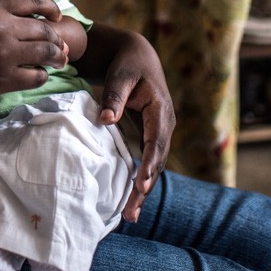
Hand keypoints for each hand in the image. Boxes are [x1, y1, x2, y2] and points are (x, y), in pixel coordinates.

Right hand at [0, 0, 69, 107]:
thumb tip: (22, 19)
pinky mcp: (4, 79)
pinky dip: (41, 75)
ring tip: (59, 59)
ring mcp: (5, 54)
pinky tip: (37, 74)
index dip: (50, 8)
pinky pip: (36, 76)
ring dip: (57, 57)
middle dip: (56, 38)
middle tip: (60, 45)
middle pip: (45, 30)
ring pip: (47, 53)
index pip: (34, 1)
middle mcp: (2, 27)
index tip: (56, 16)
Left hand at [87, 24, 174, 221]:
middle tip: (131, 211)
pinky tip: (131, 199)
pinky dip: (140, 180)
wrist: (138, 56)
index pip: (157, 142)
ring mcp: (159, 133)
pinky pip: (147, 161)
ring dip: (143, 190)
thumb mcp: (122, 76)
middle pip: (157, 162)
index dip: (150, 163)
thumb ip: (114, 96)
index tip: (141, 183)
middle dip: (145, 187)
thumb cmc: (128, 65)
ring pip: (154, 166)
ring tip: (130, 215)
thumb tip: (104, 120)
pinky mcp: (151, 136)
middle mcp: (165, 125)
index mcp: (161, 110)